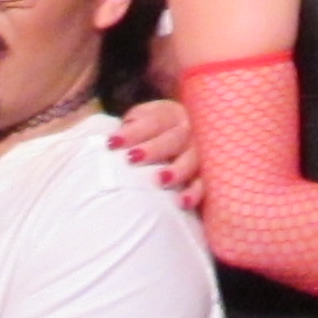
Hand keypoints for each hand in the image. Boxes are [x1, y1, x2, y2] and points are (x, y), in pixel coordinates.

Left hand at [115, 94, 203, 212]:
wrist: (177, 142)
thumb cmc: (151, 133)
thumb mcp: (141, 121)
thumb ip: (131, 126)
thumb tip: (112, 140)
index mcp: (170, 115)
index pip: (153, 121)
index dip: (133, 131)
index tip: (112, 143)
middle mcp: (189, 131)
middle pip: (174, 138)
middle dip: (153, 149)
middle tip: (133, 158)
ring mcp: (199, 152)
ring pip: (192, 160)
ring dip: (177, 170)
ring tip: (160, 181)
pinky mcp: (206, 175)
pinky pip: (203, 183)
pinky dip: (194, 193)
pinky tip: (182, 203)